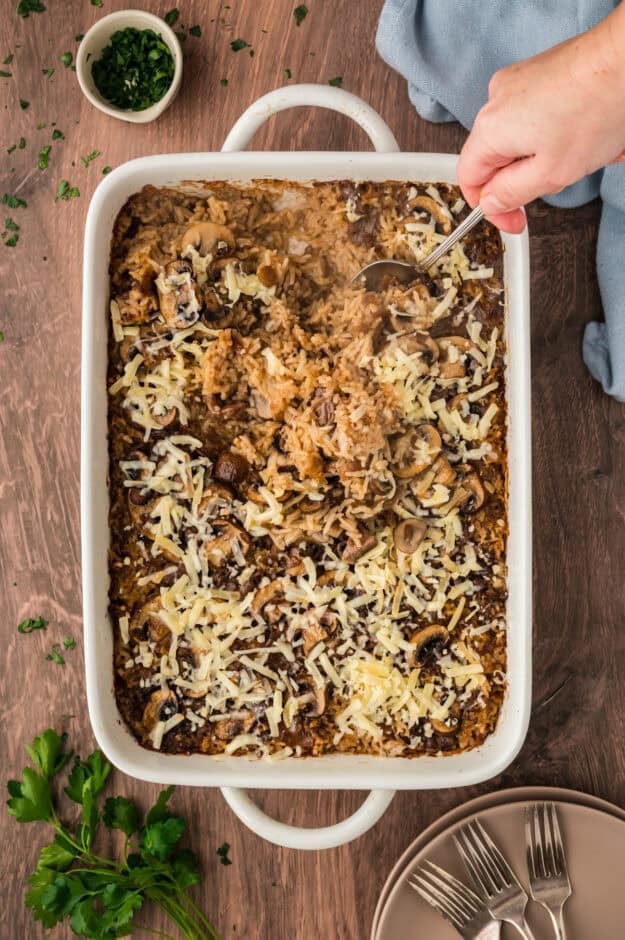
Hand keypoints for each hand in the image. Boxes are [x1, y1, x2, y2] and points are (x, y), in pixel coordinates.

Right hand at [457, 5, 624, 231]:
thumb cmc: (596, 109)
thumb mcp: (551, 173)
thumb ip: (511, 194)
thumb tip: (490, 202)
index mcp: (490, 128)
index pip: (469, 178)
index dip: (488, 206)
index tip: (512, 220)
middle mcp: (495, 100)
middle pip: (494, 156)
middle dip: (522, 177)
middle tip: (557, 184)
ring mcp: (516, 82)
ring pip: (516, 137)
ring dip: (542, 155)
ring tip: (578, 152)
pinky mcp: (536, 72)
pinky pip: (533, 114)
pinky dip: (552, 131)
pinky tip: (580, 130)